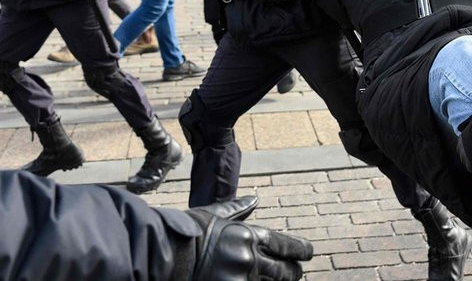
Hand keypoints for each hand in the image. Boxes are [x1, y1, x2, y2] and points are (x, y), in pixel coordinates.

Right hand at [185, 196, 312, 280]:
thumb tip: (255, 198)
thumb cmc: (187, 234)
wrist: (163, 256)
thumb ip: (237, 210)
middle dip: (293, 272)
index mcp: (247, 236)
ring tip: (283, 280)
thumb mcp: (213, 216)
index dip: (300, 250)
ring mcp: (240, 279)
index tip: (308, 253)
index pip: (284, 244)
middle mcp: (248, 258)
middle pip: (284, 271)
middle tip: (296, 272)